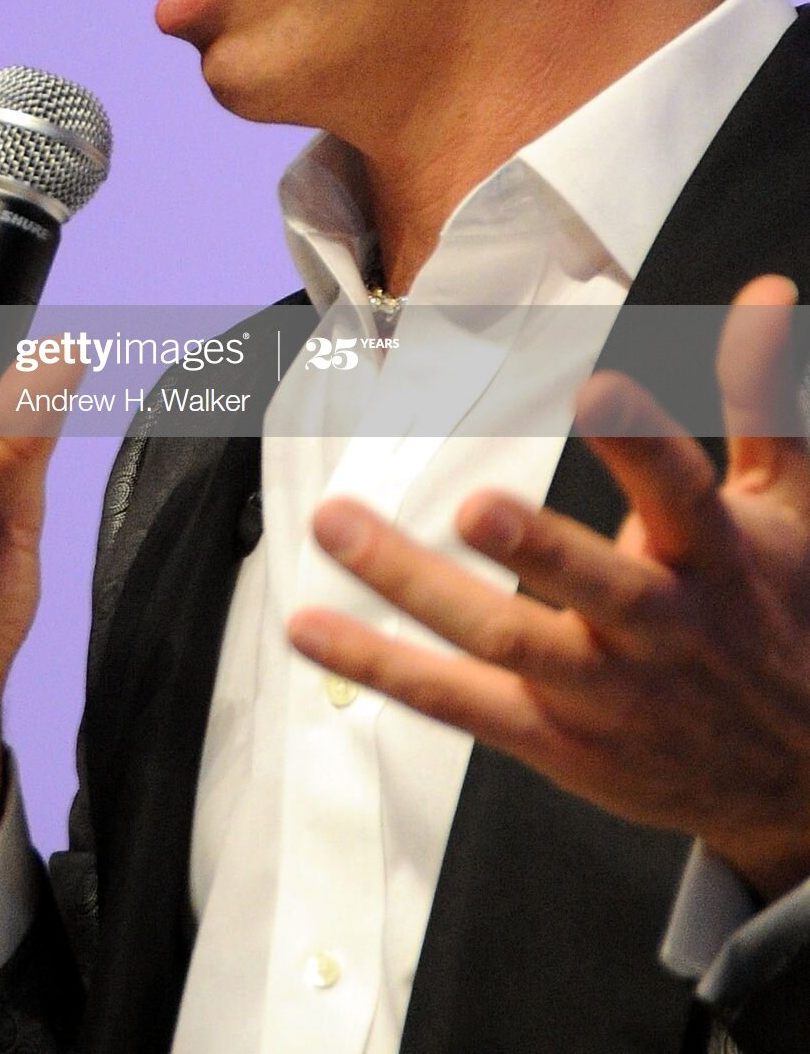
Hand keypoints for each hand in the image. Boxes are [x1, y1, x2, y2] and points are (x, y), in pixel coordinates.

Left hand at [288, 275, 809, 900]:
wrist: (800, 782)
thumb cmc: (778, 613)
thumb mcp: (786, 510)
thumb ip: (760, 400)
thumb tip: (765, 287)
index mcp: (717, 559)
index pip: (683, 496)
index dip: (641, 445)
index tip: (597, 387)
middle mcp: (660, 628)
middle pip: (594, 587)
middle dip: (538, 547)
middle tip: (475, 502)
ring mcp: (603, 692)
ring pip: (502, 640)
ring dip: (412, 586)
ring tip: (336, 523)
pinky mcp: (554, 742)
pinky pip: (456, 702)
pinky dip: (380, 665)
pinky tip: (308, 625)